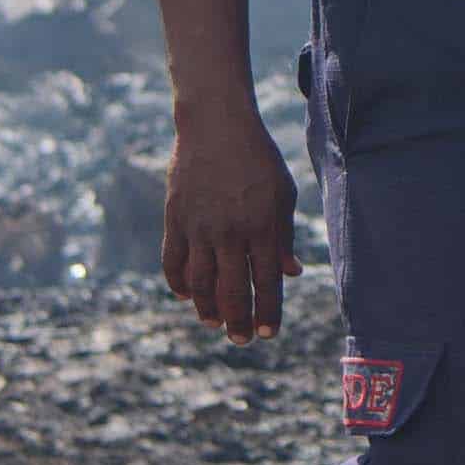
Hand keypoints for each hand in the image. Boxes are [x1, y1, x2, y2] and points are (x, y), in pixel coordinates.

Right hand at [161, 115, 298, 342]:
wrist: (215, 124)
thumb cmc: (257, 158)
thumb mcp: (282, 193)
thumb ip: (284, 237)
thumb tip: (291, 275)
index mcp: (262, 226)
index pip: (266, 283)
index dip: (267, 313)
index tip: (267, 333)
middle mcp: (230, 231)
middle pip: (231, 291)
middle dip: (238, 322)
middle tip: (241, 340)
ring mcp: (199, 227)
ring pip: (200, 284)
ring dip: (207, 310)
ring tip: (214, 323)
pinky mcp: (174, 218)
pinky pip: (173, 262)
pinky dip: (178, 284)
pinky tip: (187, 295)